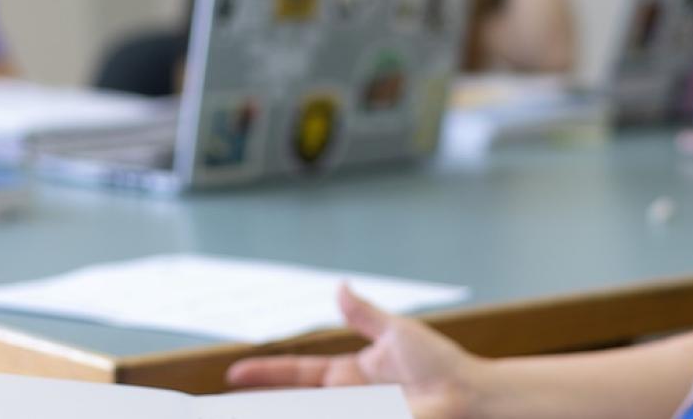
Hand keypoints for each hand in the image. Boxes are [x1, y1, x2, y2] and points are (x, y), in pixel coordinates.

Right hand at [226, 285, 481, 418]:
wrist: (468, 394)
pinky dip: (305, 412)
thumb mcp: (396, 332)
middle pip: (292, 402)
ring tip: (242, 411)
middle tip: (223, 406)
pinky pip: (326, 416)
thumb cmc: (441, 363)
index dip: (265, 374)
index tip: (235, 374)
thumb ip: (363, 314)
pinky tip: (283, 413)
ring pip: (305, 412)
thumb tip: (339, 287)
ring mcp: (357, 412)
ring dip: (277, 410)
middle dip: (260, 404)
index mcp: (350, 375)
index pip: (297, 374)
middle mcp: (349, 399)